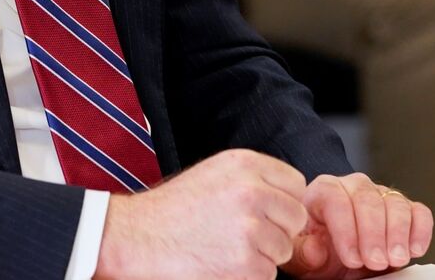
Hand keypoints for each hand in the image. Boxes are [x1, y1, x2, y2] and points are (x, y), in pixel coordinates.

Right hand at [96, 149, 309, 279]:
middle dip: (277, 230)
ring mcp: (250, 228)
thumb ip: (254, 179)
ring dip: (262, 255)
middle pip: (295, 218)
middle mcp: (251, 191)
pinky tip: (221, 262)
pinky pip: (267, 274)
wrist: (138, 237)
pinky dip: (248, 275)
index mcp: (245, 165)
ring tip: (227, 247)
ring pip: (284, 249)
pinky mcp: (245, 263)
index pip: (296, 184)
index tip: (265, 212)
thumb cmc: (173, 209)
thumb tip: (290, 197)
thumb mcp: (214, 174)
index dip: (283, 202)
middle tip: (244, 234)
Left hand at [287, 174, 432, 277]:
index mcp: (324, 191)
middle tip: (375, 261)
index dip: (346, 230)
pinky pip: (419, 212)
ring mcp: (381, 195)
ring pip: (395, 204)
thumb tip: (315, 249)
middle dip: (374, 234)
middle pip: (368, 201)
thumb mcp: (301, 255)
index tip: (352, 258)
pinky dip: (420, 230)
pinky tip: (414, 249)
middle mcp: (354, 187)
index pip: (335, 200)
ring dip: (398, 234)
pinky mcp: (404, 208)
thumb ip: (303, 252)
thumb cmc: (316, 249)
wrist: (335, 254)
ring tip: (395, 258)